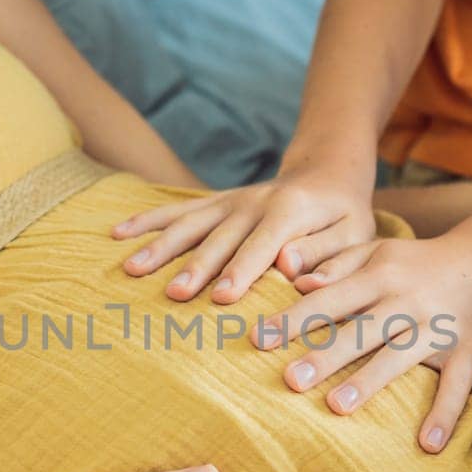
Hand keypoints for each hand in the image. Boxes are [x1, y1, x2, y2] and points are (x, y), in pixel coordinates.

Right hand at [112, 160, 375, 304]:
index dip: (242, 271)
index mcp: (289, 212)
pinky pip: (176, 211)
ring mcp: (228, 202)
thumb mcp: (353, 233)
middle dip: (194, 266)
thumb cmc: (344, 217)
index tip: (221, 298)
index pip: (262, 245)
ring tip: (130, 268)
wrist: (326, 173)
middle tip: (172, 294)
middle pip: (218, 238)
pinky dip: (147, 220)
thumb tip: (293, 267)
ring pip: (189, 224)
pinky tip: (117, 233)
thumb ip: (327, 252)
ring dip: (159, 246)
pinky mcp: (214, 204)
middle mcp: (252, 203)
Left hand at [251, 228, 471, 455]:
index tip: (258, 339)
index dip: (294, 319)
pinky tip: (427, 445)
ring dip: (369, 382)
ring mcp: (438, 328)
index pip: (329, 299)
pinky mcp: (469, 352)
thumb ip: (338, 265)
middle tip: (289, 380)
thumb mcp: (379, 253)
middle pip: (360, 330)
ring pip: (400, 357)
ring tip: (336, 407)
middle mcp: (406, 301)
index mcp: (379, 276)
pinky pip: (457, 386)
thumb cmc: (418, 263)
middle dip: (325, 354)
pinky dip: (445, 415)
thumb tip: (297, 283)